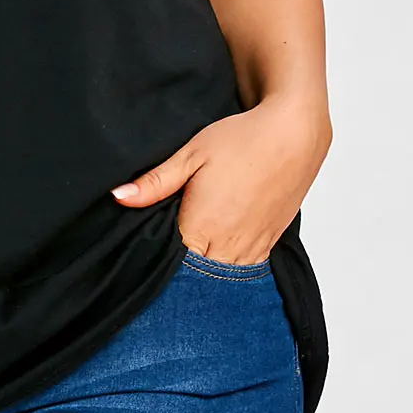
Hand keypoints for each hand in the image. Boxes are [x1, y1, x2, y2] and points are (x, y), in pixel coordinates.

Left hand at [109, 96, 331, 263]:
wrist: (294, 134)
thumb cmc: (242, 140)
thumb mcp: (191, 154)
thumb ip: (155, 182)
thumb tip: (119, 197)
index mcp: (203, 227)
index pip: (170, 263)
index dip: (156, 258)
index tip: (145, 250)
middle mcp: (229, 246)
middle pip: (195, 276)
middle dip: (179, 269)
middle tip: (165, 252)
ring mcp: (252, 248)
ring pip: (221, 278)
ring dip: (205, 269)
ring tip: (190, 253)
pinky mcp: (269, 243)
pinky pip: (244, 269)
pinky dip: (228, 265)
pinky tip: (216, 252)